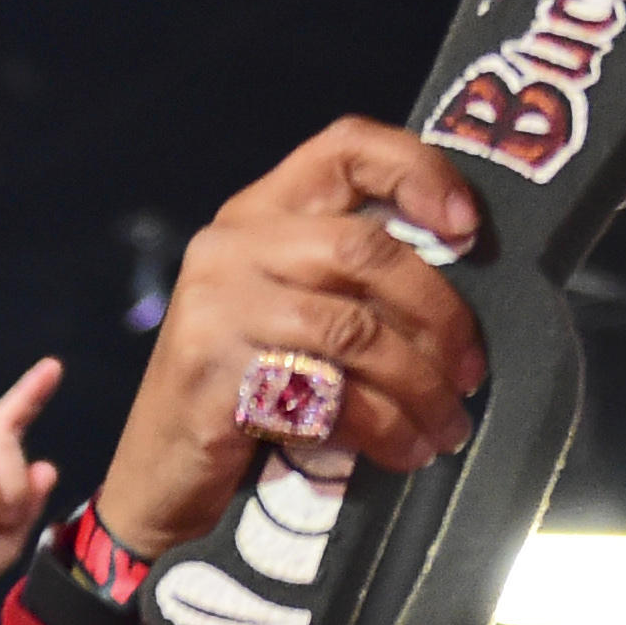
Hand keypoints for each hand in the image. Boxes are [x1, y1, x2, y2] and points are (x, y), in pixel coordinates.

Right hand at [94, 121, 484, 564]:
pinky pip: (326, 394)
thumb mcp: (284, 311)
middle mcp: (232, 247)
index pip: (346, 148)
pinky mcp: (217, 376)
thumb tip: (460, 281)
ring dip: (418, 386)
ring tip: (446, 426)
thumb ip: (344, 279)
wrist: (155, 476)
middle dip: (438, 315)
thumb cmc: (240, 391)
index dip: (417, 172)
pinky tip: (403, 450)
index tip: (468, 228)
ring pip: (355, 331)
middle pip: (365, 249)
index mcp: (257, 214)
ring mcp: (218, 309)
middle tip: (470, 374)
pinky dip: (380, 427)